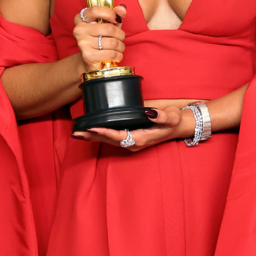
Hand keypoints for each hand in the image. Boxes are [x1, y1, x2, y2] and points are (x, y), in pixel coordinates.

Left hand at [71, 99, 193, 150]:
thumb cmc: (175, 120)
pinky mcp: (129, 135)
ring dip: (92, 137)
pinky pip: (111, 137)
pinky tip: (89, 130)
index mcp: (140, 139)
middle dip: (92, 136)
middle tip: (76, 132)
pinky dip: (99, 134)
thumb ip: (161, 116)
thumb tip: (149, 112)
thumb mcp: (172, 117)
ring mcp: (131, 140)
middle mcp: (133, 142)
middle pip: (109, 140)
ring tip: (77, 133)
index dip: (105, 132)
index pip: (119, 136)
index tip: (92, 128)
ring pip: (108, 140)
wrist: (179, 124)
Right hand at [72, 4, 127, 73]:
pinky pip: (111, 54)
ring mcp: (82, 43)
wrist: (91, 61)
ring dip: (121, 46)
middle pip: (109, 29)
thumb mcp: (108, 25)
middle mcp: (79, 30)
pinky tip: (117, 56)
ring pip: (112, 42)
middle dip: (120, 35)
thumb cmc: (100, 39)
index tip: (117, 20)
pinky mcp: (88, 56)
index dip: (110, 14)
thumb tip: (122, 8)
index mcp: (81, 19)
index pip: (96, 11)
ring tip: (120, 48)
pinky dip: (118, 55)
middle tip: (121, 38)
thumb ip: (116, 15)